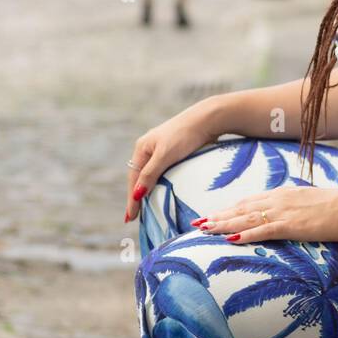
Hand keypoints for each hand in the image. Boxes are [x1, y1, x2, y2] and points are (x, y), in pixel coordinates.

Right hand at [124, 104, 219, 222]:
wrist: (207, 119)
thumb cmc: (185, 136)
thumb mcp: (165, 156)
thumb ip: (150, 174)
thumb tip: (136, 195)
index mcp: (142, 148)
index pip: (134, 179)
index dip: (131, 199)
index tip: (130, 217)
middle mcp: (148, 149)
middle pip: (139, 177)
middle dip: (135, 196)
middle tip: (133, 217)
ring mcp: (160, 150)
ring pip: (150, 175)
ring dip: (146, 191)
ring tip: (144, 208)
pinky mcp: (174, 152)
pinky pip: (161, 172)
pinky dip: (158, 184)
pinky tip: (160, 191)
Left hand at [192, 186, 337, 243]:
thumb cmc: (337, 206)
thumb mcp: (309, 201)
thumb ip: (293, 205)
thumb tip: (285, 213)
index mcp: (283, 194)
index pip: (249, 201)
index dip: (229, 209)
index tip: (213, 215)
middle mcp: (278, 200)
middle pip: (242, 209)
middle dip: (219, 216)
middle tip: (198, 223)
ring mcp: (284, 212)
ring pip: (247, 218)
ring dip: (224, 225)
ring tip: (205, 230)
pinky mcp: (291, 225)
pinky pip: (263, 231)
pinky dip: (246, 234)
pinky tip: (231, 239)